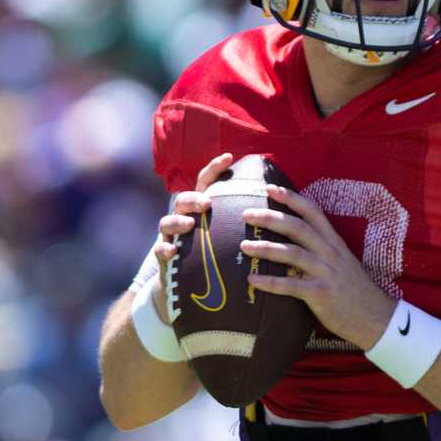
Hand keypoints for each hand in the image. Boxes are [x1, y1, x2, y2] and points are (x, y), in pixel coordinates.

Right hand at [151, 153, 236, 318]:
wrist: (190, 283)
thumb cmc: (216, 253)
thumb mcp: (229, 234)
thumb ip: (245, 219)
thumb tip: (279, 205)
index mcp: (202, 208)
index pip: (207, 182)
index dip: (215, 168)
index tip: (229, 157)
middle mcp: (184, 217)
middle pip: (184, 199)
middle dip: (194, 198)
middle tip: (207, 203)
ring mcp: (172, 235)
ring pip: (167, 221)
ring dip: (178, 221)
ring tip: (190, 224)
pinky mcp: (165, 255)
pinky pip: (160, 249)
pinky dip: (164, 248)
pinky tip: (172, 251)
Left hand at [243, 185, 395, 350]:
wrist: (375, 317)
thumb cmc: (354, 290)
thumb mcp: (342, 262)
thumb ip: (321, 250)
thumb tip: (293, 241)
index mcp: (334, 242)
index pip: (312, 211)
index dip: (291, 198)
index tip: (270, 188)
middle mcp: (330, 253)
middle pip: (298, 228)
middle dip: (271, 218)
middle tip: (246, 213)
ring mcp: (326, 273)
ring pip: (292, 253)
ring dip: (266, 247)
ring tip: (244, 245)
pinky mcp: (321, 294)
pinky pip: (291, 286)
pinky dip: (270, 283)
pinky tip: (252, 280)